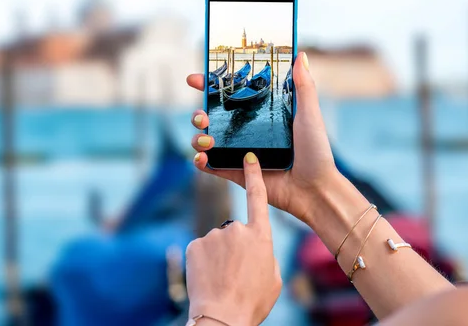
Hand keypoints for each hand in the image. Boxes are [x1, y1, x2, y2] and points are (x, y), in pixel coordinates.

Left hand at [186, 154, 281, 325]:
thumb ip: (265, 254)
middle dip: (235, 248)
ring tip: (223, 279)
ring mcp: (214, 235)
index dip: (254, 176)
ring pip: (217, 242)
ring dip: (219, 256)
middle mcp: (236, 229)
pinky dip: (204, 261)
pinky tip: (208, 277)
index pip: (258, 198)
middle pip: (236, 231)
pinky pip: (202, 249)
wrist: (222, 317)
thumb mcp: (273, 278)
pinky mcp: (195, 244)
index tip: (249, 157)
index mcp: (260, 236)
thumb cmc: (252, 301)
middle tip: (236, 273)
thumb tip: (254, 246)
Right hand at [188, 52, 339, 224]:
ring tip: (207, 139)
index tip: (195, 79)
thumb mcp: (309, 114)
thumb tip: (300, 55)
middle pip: (211, 117)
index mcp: (260, 114)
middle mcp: (246, 132)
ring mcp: (239, 153)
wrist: (315, 189)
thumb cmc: (316, 151)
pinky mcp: (237, 174)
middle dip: (198, 113)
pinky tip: (202, 157)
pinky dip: (200, 161)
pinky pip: (211, 167)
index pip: (229, 96)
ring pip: (206, 140)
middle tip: (202, 115)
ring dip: (197, 137)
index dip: (210, 86)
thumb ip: (303, 86)